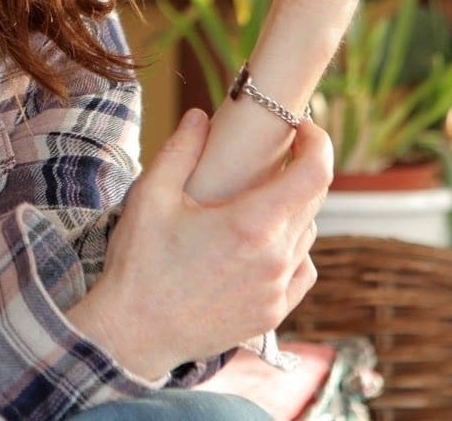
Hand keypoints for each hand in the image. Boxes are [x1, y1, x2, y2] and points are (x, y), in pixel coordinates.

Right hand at [64, 108, 332, 380]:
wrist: (133, 333)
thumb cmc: (140, 264)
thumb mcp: (150, 196)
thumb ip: (180, 150)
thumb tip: (201, 117)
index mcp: (251, 224)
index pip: (315, 174)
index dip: (318, 143)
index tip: (303, 128)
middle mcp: (275, 258)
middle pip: (313, 201)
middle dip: (300, 171)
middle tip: (274, 157)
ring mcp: (276, 290)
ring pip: (307, 236)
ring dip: (293, 211)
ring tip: (259, 202)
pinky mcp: (271, 314)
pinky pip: (301, 271)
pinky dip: (293, 251)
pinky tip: (266, 245)